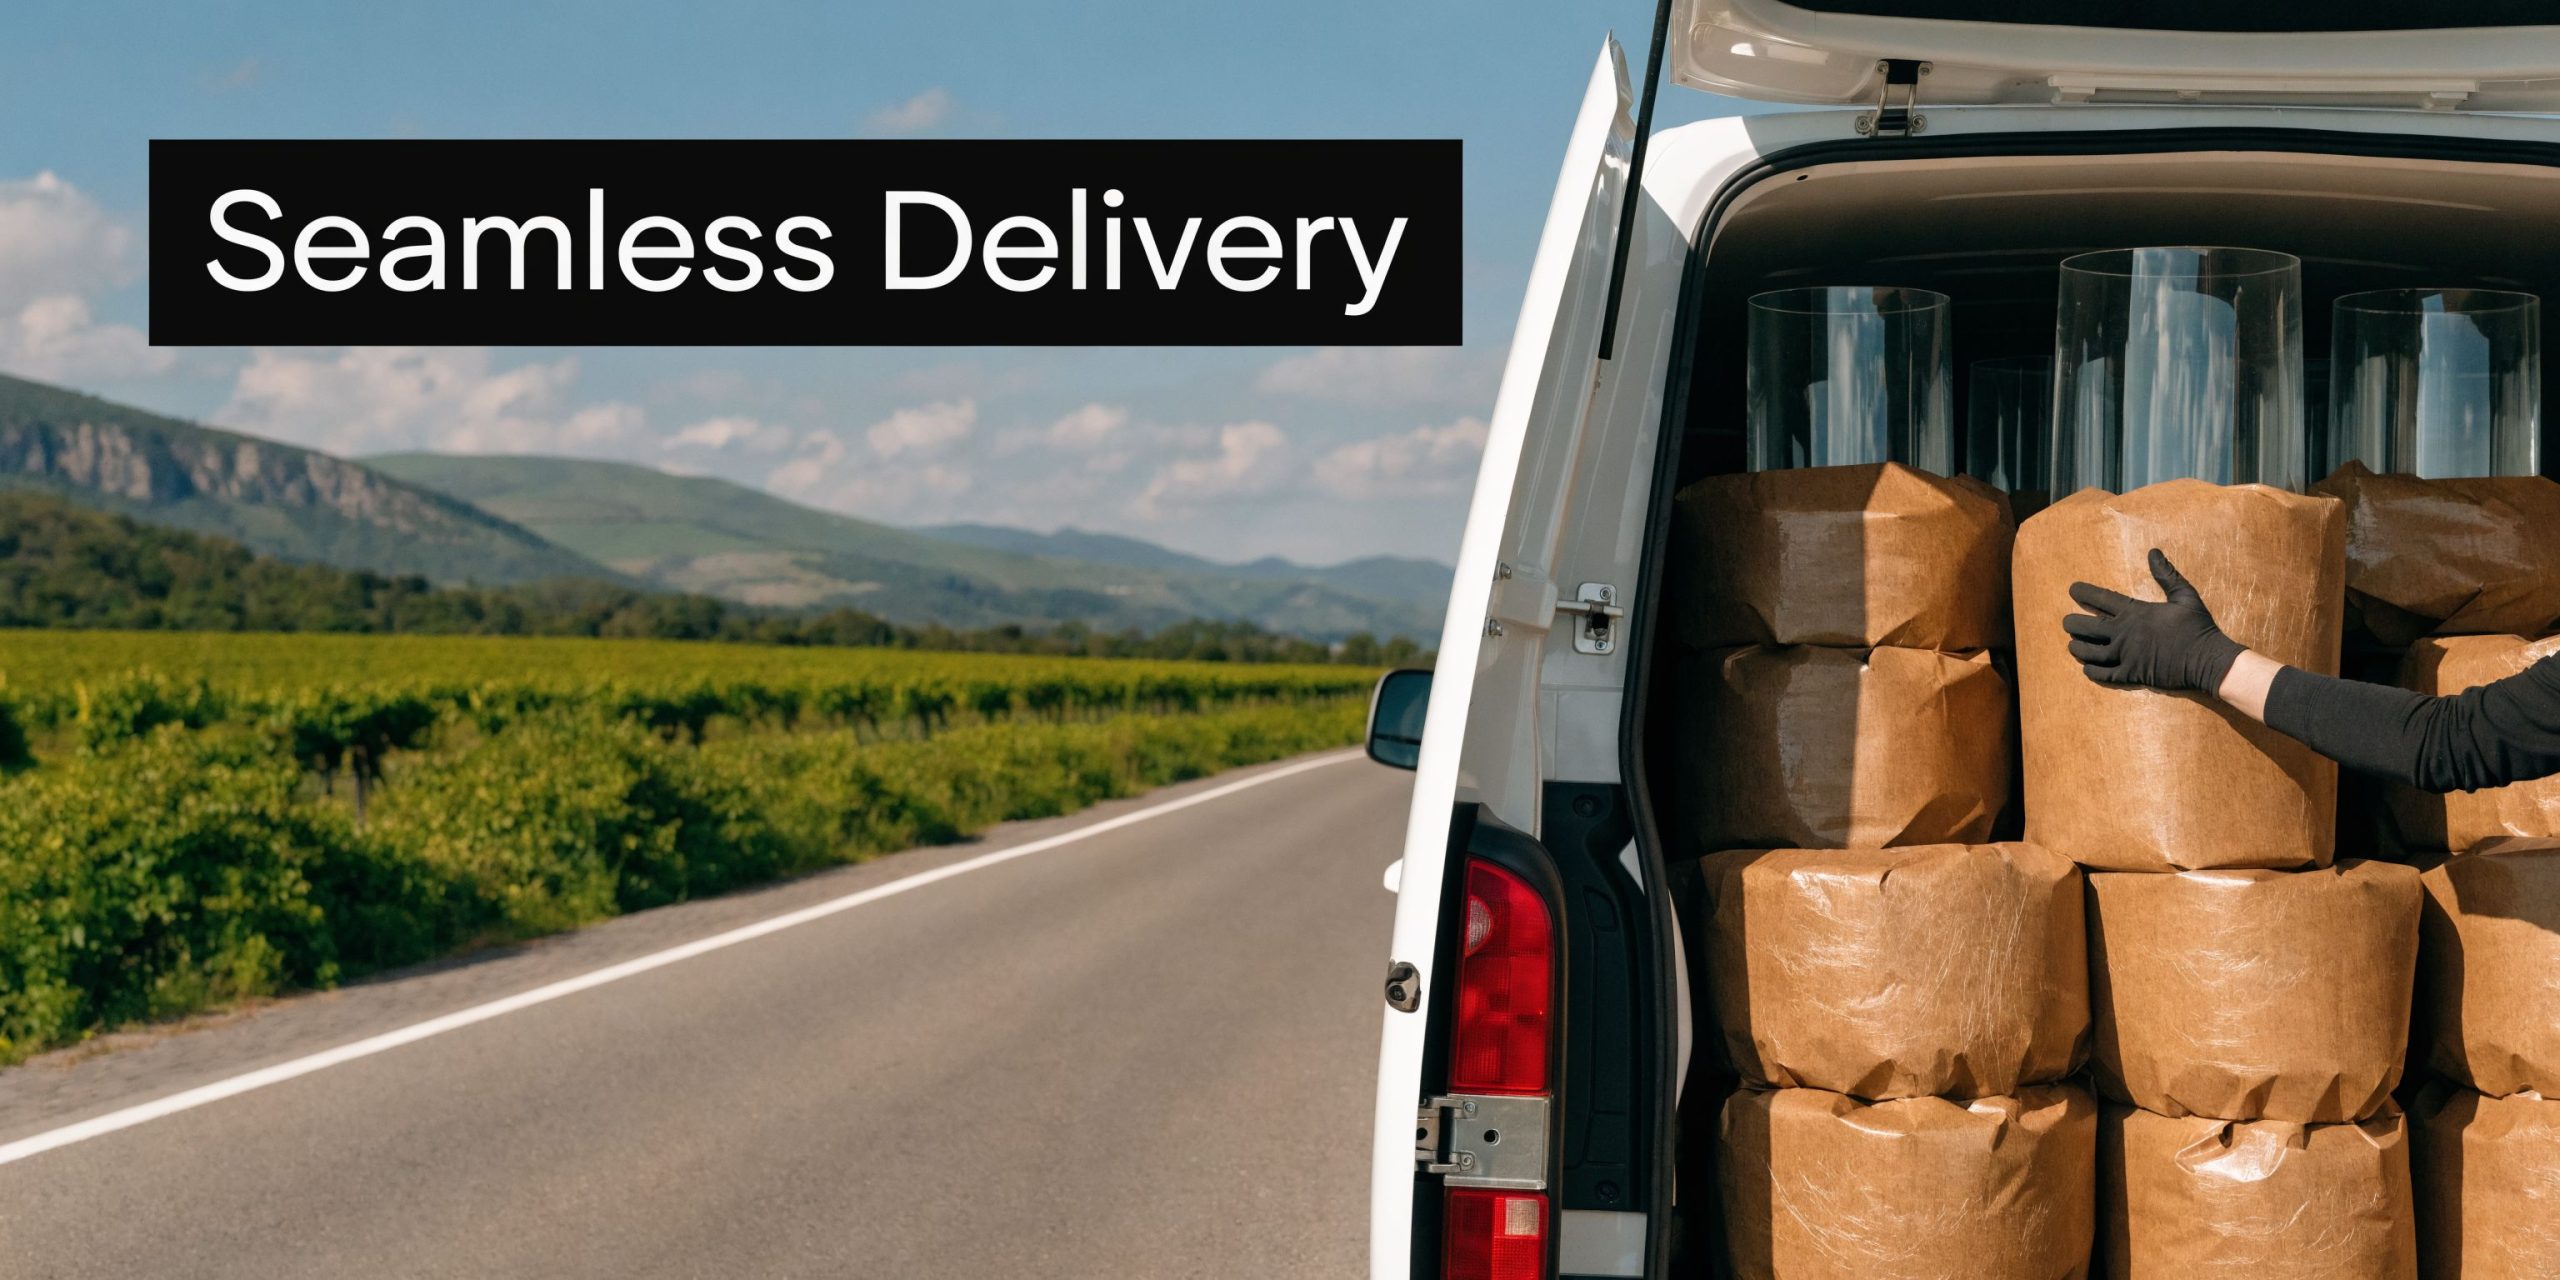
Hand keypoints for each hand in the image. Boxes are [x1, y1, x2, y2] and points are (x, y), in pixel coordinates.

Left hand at [2064, 549, 2246, 693]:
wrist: (2208, 660)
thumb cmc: (2198, 627)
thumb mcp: (2185, 595)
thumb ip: (2166, 574)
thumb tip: (2153, 552)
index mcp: (2136, 611)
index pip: (2101, 598)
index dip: (2083, 593)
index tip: (2072, 589)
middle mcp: (2125, 633)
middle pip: (2086, 627)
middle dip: (2072, 623)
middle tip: (2067, 623)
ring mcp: (2126, 655)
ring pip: (2089, 652)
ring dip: (2077, 648)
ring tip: (2072, 644)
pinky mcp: (2132, 674)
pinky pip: (2104, 674)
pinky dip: (2092, 671)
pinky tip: (2086, 669)